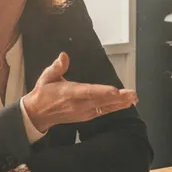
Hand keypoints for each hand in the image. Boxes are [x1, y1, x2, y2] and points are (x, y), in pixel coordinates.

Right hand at [22, 52, 137, 133]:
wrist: (38, 114)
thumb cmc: (44, 94)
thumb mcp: (46, 77)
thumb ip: (56, 67)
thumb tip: (63, 56)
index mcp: (69, 93)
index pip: (87, 92)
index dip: (102, 92)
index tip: (114, 91)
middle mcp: (78, 104)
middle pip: (100, 100)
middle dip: (118, 98)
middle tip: (132, 94)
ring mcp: (83, 111)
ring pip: (104, 107)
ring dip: (120, 103)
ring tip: (133, 98)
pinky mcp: (86, 116)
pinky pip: (102, 111)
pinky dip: (114, 108)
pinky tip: (125, 104)